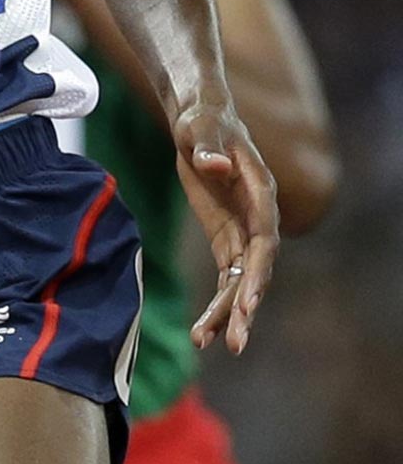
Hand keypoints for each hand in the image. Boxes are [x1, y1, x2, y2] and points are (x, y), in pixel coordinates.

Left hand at [173, 96, 278, 354]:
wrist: (200, 119)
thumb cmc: (203, 120)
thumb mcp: (200, 130)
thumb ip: (208, 149)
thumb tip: (217, 164)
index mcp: (260, 194)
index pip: (264, 240)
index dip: (258, 272)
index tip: (246, 302)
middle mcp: (258, 218)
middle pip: (256, 270)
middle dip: (245, 306)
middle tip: (235, 342)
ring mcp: (243, 231)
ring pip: (241, 281)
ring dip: (229, 314)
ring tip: (208, 344)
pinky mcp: (227, 237)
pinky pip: (226, 276)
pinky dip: (217, 302)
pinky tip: (203, 331)